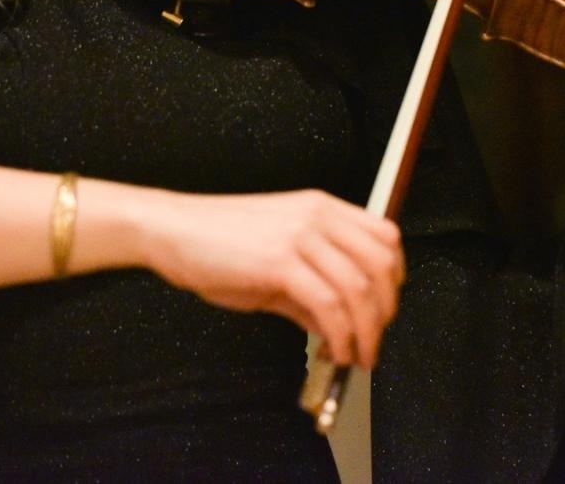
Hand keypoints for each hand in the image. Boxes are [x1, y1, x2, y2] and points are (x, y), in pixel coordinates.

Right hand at [137, 188, 402, 369]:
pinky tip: (331, 350)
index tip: (385, 310)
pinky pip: (328, 303)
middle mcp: (317, 216)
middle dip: (385, 312)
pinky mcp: (279, 261)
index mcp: (321, 209)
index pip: (385, 237)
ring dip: (366, 331)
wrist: (169, 229)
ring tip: (355, 355)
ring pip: (359, 287)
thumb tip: (335, 326)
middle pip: (381, 264)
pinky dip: (339, 334)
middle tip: (374, 341)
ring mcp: (300, 236)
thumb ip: (308, 291)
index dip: (395, 280)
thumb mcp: (273, 262)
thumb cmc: (214, 242)